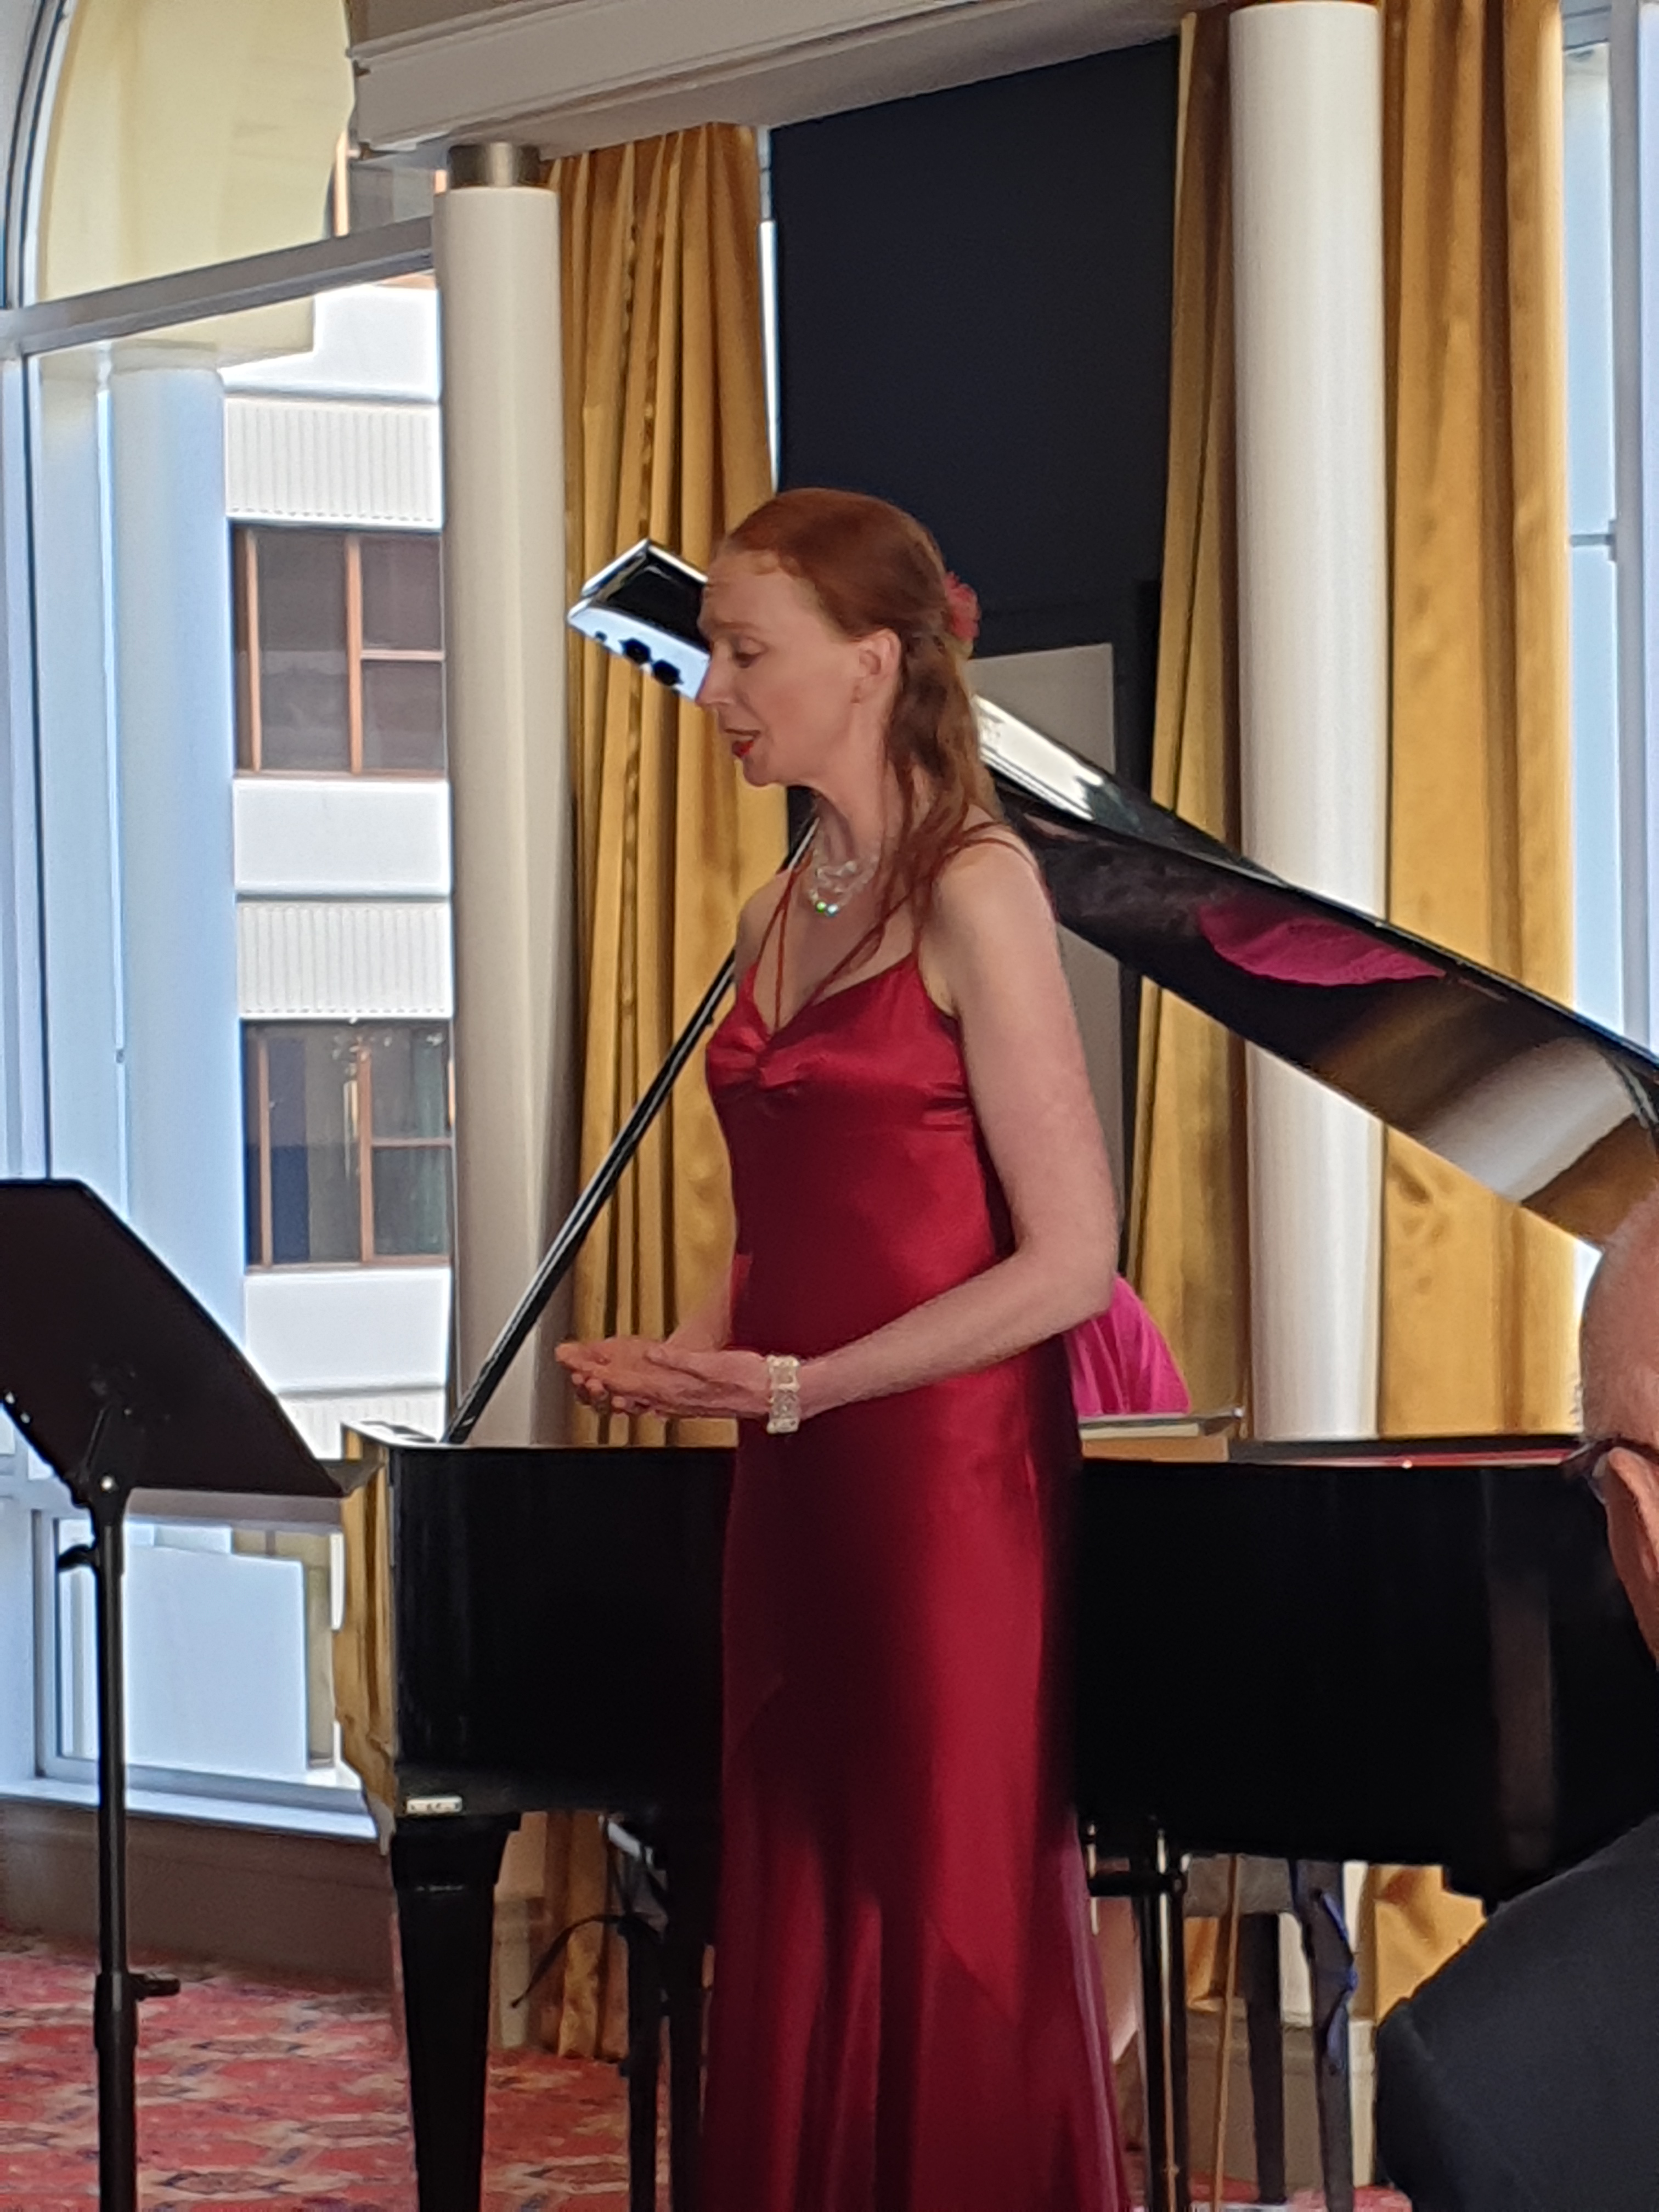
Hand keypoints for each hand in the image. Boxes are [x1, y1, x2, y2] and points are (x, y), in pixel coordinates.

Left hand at [555, 1337, 772, 1422]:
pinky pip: (656, 1404)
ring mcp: (682, 1404)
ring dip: (617, 1393)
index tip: (584, 1369)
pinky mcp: (691, 1404)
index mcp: (678, 1388)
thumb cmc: (750, 1378)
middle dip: (602, 1386)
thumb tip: (654, 1352)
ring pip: (640, 1400)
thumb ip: (680, 1359)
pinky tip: (636, 1399)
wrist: (774, 1394)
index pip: (631, 1383)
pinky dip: (639, 1400)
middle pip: (628, 1394)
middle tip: (578, 1375)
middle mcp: (676, 1400)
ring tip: (596, 1385)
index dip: (605, 1376)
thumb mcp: (714, 1363)